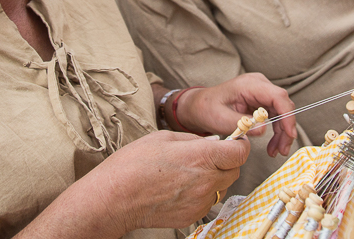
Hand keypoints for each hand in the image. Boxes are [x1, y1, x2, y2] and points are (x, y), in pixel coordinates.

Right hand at [14, 131, 248, 237]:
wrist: (114, 198)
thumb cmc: (132, 165)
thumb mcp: (164, 138)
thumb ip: (194, 139)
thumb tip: (212, 142)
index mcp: (201, 156)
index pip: (240, 152)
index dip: (238, 145)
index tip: (231, 143)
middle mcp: (206, 181)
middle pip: (235, 170)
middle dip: (227, 161)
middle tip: (208, 156)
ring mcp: (200, 201)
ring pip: (222, 187)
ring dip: (215, 178)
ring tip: (191, 173)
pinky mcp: (192, 215)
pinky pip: (207, 202)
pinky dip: (201, 194)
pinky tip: (181, 187)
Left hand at [176, 73, 296, 156]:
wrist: (200, 106)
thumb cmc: (207, 109)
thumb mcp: (220, 119)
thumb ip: (241, 124)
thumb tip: (263, 130)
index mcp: (249, 85)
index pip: (277, 97)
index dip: (287, 116)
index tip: (289, 134)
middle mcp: (259, 84)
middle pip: (283, 105)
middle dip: (285, 129)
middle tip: (282, 150)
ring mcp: (261, 91)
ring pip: (282, 112)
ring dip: (282, 133)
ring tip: (276, 151)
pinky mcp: (261, 100)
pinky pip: (276, 115)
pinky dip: (276, 131)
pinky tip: (272, 145)